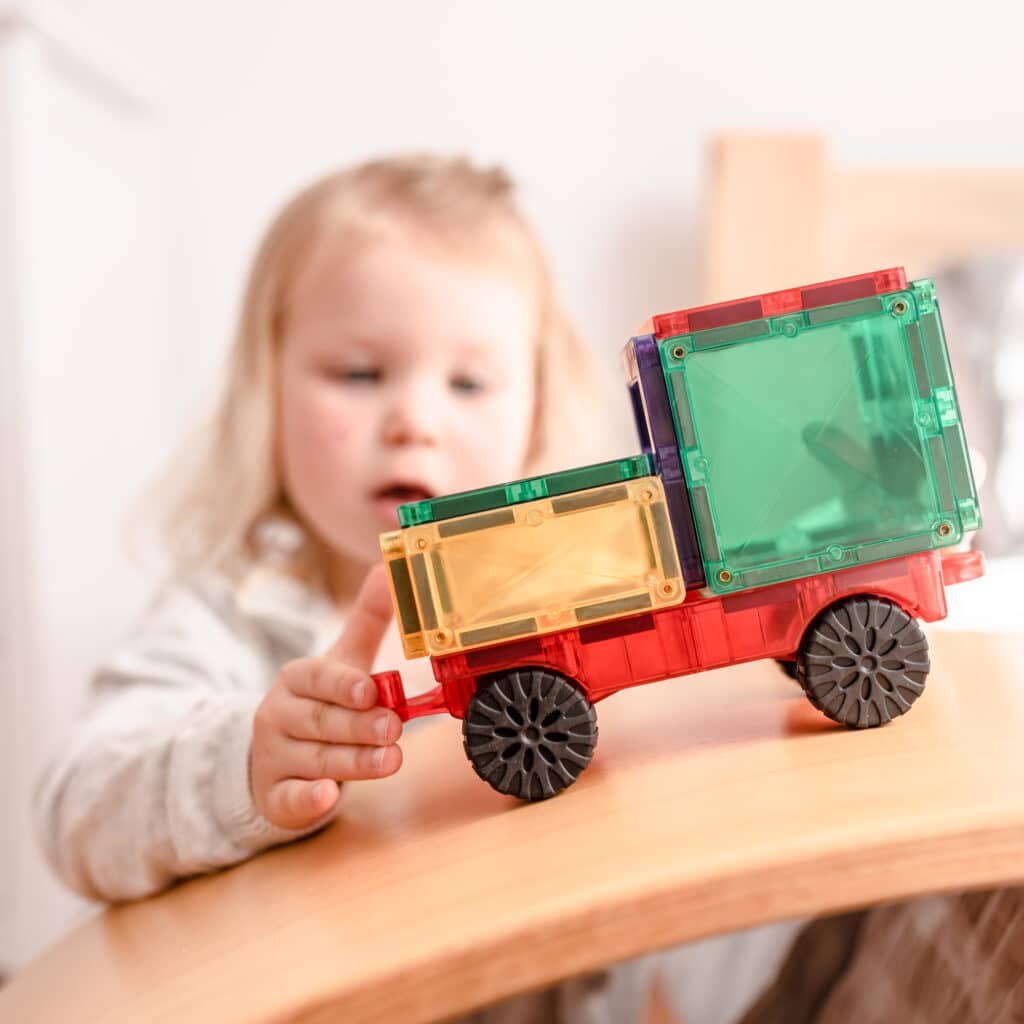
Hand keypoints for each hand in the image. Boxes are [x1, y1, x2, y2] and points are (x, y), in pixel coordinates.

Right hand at [250, 564, 401, 829]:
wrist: (273, 756)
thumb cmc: (319, 704)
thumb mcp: (340, 662)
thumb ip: (366, 620)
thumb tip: (387, 568)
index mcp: (298, 678)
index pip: (320, 677)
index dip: (344, 684)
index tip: (372, 689)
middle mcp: (279, 714)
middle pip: (324, 720)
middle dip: (361, 725)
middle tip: (395, 728)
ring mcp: (275, 756)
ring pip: (317, 759)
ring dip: (354, 762)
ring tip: (391, 760)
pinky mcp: (275, 795)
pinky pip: (290, 798)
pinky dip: (308, 800)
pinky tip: (326, 796)